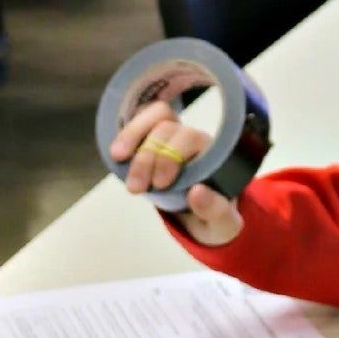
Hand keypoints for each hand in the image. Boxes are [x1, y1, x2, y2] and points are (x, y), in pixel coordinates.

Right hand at [106, 97, 243, 243]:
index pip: (190, 137)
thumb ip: (215, 210)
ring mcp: (171, 134)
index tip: (160, 184)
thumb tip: (197, 191)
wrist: (200, 217)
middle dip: (147, 156)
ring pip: (153, 115)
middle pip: (167, 127)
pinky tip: (116, 153)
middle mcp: (191, 137)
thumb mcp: (222, 222)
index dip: (170, 156)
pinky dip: (126, 133)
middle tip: (135, 188)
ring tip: (118, 158)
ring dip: (132, 136)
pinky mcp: (152, 136)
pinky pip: (139, 120)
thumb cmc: (213, 216)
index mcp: (212, 153)